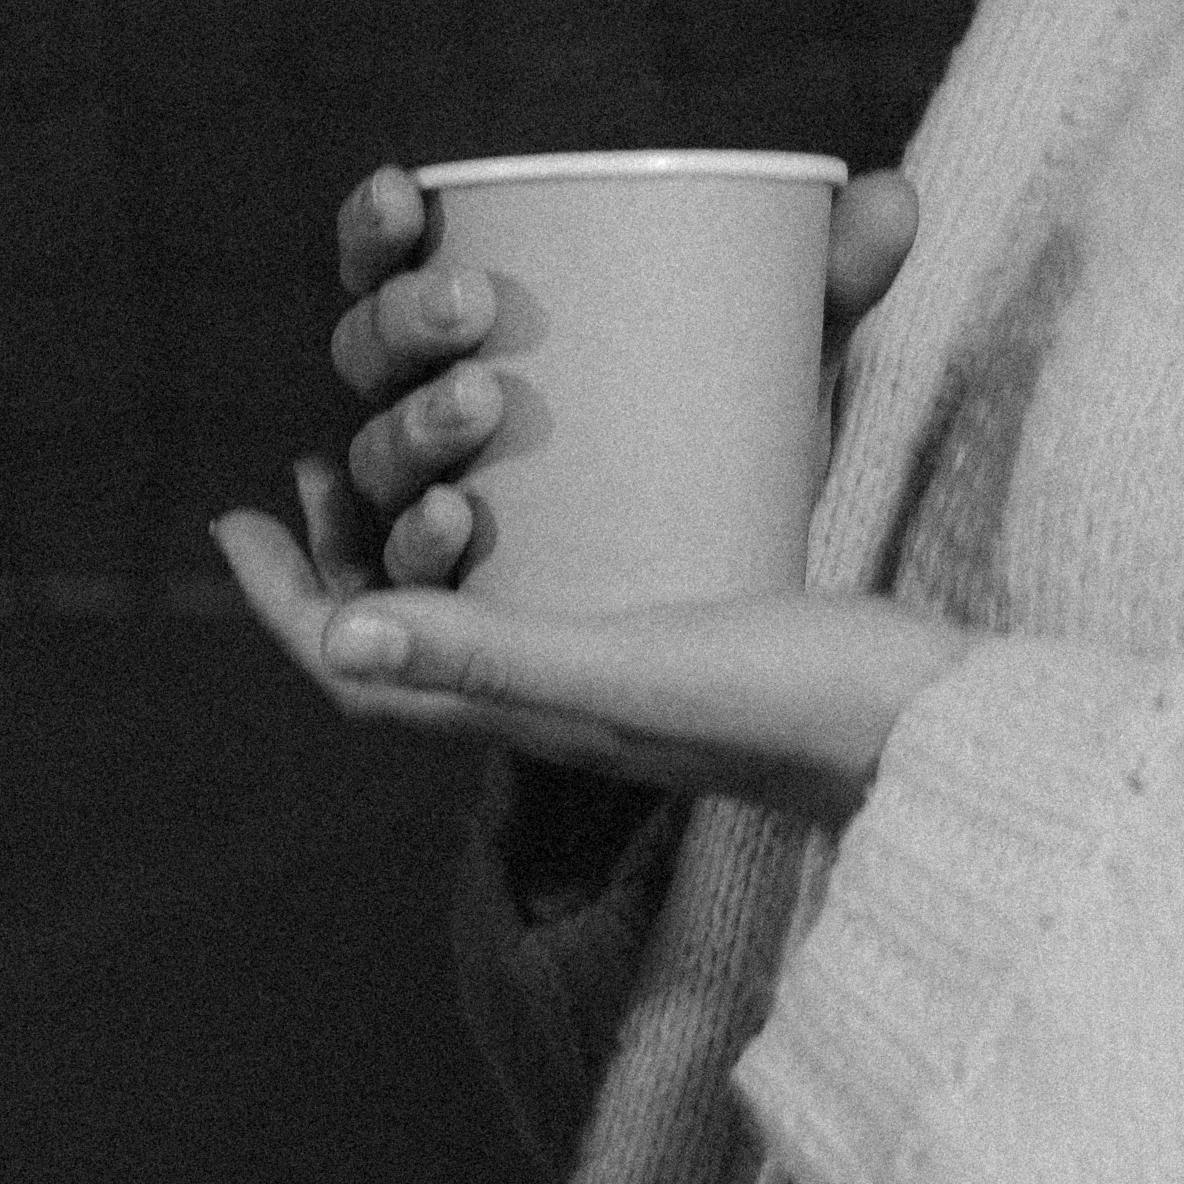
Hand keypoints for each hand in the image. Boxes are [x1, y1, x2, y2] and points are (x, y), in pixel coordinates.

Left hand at [207, 521, 964, 829]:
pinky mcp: (695, 636)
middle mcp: (563, 700)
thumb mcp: (630, 666)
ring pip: (491, 603)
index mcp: (527, 714)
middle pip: (410, 634)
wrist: (950, 736)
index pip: (357, 670)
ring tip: (414, 447)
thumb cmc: (796, 705)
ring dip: (430, 527)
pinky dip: (538, 516)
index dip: (284, 602)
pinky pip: (574, 578)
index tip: (233, 518)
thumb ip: (494, 654)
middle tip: (308, 462)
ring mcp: (629, 671)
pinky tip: (575, 457)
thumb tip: (335, 635)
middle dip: (343, 552)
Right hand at [318, 153, 918, 589]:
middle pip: (365, 364)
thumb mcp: (765, 382)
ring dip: (404, 428)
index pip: (380, 273)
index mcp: (458, 341)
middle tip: (471, 301)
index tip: (411, 190)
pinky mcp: (461, 615)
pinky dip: (404, 554)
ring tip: (479, 402)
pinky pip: (394, 591)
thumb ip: (822, 290)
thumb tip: (895, 195)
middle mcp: (422, 423)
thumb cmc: (723, 464)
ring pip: (374, 471)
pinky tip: (451, 522)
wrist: (740, 616)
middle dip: (398, 322)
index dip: (372, 233)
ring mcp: (432, 520)